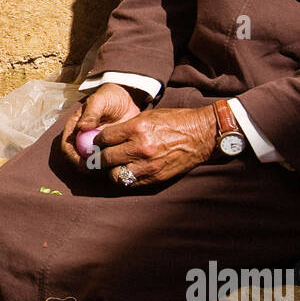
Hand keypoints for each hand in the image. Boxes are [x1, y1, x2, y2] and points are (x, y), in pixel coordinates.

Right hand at [60, 83, 142, 167]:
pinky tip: (119, 164)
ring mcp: (94, 146)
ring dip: (98, 168)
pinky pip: (105, 163)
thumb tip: (81, 127)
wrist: (128, 99)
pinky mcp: (107, 150)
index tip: (84, 162)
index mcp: (75, 127)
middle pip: (77, 159)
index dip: (73, 157)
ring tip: (111, 166)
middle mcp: (81, 139)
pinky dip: (110, 166)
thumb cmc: (111, 97)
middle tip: (100, 168)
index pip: (67, 146)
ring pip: (91, 164)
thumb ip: (91, 112)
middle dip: (86, 167)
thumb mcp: (100, 100)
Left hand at [96, 104, 217, 185]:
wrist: (201, 135)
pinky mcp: (155, 177)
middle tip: (98, 157)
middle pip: (106, 158)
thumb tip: (107, 136)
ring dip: (111, 171)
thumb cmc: (175, 121)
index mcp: (137, 128)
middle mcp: (140, 147)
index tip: (99, 142)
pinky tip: (126, 172)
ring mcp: (148, 165)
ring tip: (113, 166)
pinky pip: (131, 183)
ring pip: (115, 175)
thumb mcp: (148, 117)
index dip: (98, 140)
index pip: (105, 138)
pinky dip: (125, 179)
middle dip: (99, 158)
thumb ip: (127, 128)